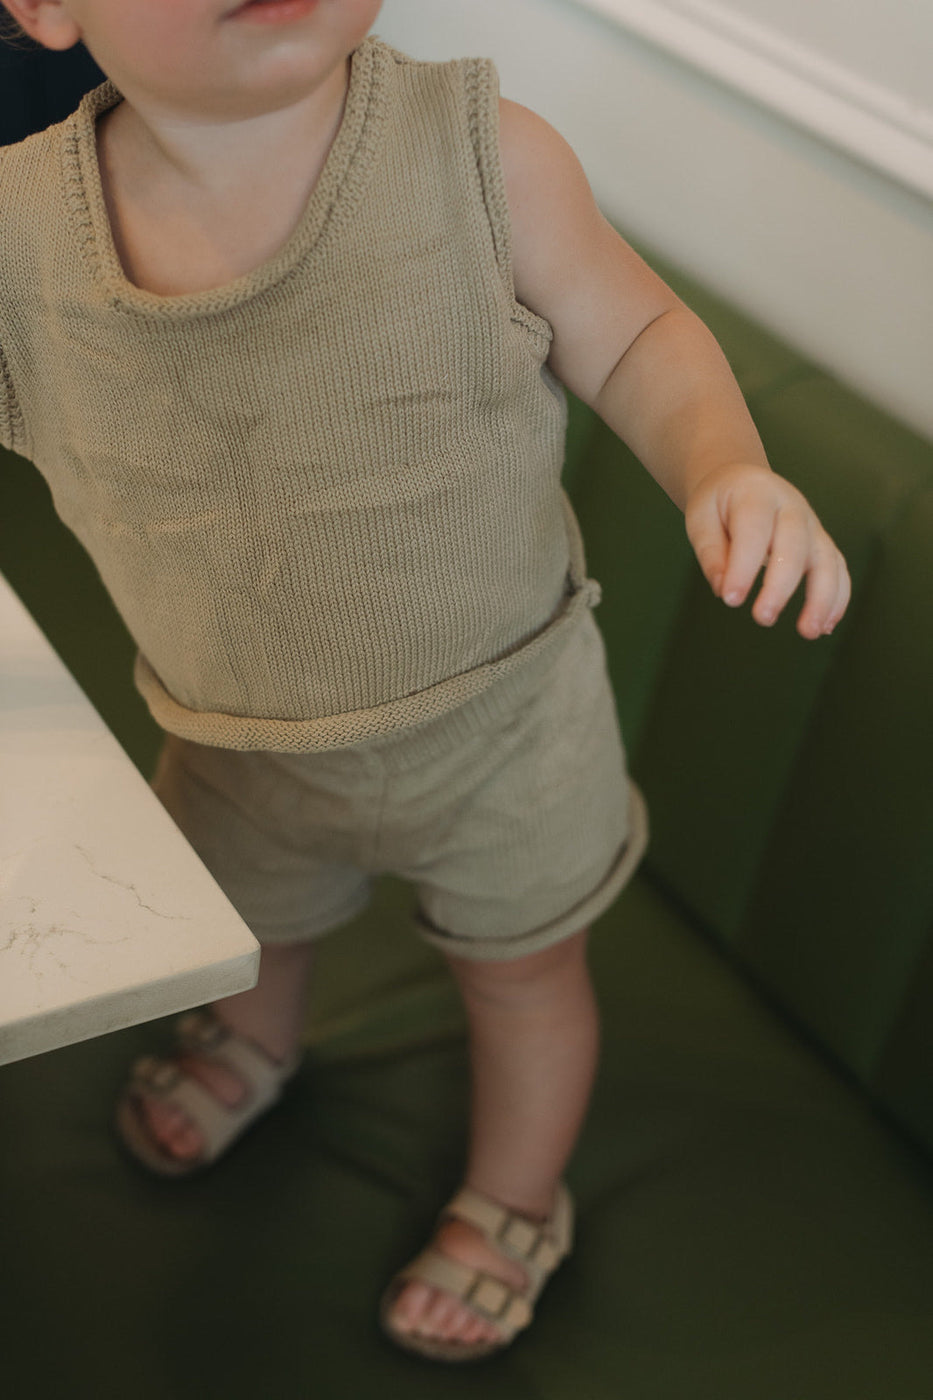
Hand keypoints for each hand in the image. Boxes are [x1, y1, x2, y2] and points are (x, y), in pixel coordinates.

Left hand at [684, 463, 850, 639]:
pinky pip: (838, 570)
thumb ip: (711, 552)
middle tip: (763, 618)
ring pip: (826, 560)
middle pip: (794, 546)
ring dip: (822, 598)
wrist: (743, 482)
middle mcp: (792, 507)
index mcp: (757, 494)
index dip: (744, 567)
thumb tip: (723, 589)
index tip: (731, 599)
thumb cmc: (719, 505)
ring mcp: (812, 526)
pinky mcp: (822, 544)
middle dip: (781, 585)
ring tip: (809, 632)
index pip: (754, 531)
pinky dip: (838, 598)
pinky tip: (825, 627)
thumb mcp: (701, 518)